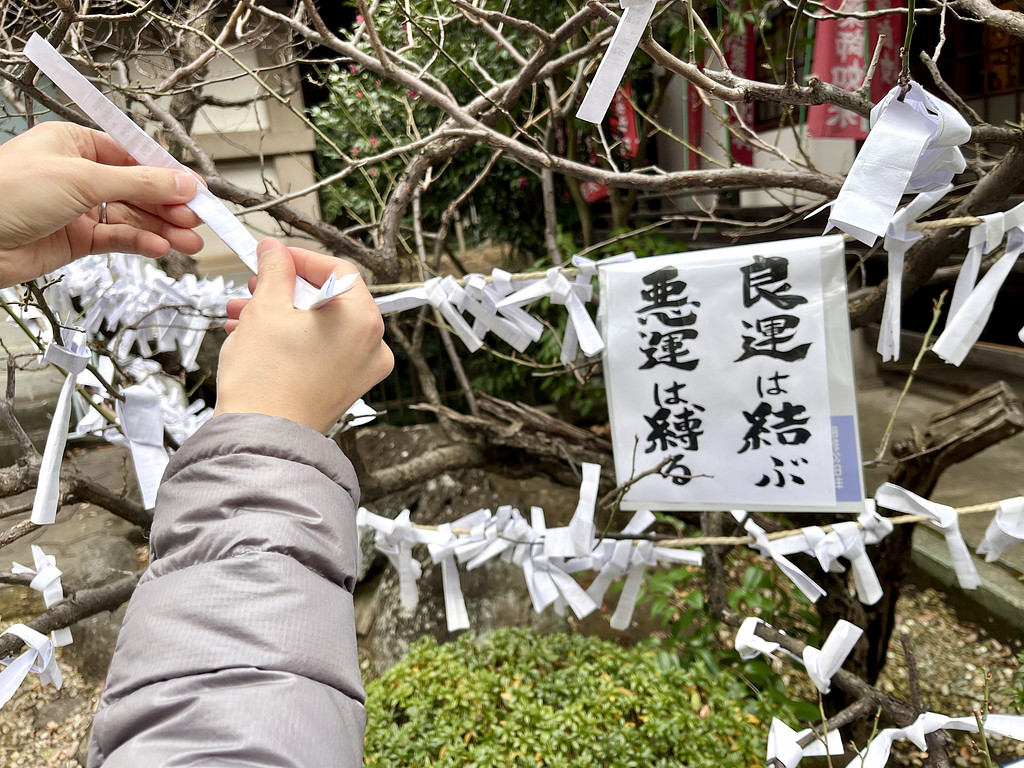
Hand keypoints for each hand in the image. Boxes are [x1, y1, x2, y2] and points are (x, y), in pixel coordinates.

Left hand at [0, 122, 203, 286]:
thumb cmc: (6, 192)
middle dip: (169, 206)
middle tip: (197, 220)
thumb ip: (138, 183)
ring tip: (188, 241)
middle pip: (139, 190)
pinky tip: (159, 247)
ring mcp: (79, 209)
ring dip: (162, 229)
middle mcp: (79, 175)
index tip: (196, 190)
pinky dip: (141, 243)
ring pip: (133, 218)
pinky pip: (118, 239)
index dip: (167, 174)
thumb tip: (181, 182)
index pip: (134, 156)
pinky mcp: (77, 240)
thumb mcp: (82, 178)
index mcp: (76, 144)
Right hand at [215, 238, 393, 432]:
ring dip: (281, 314)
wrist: (261, 439)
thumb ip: (275, 270)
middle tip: (253, 286)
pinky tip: (253, 337)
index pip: (338, 270)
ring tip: (240, 314)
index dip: (300, 259)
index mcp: (363, 319)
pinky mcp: (345, 388)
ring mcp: (362, 370)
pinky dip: (293, 340)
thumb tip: (274, 250)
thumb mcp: (266, 308)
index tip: (272, 257)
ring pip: (321, 326)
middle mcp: (373, 345)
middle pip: (329, 298)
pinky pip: (322, 350)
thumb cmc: (266, 378)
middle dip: (284, 290)